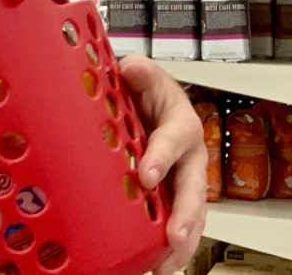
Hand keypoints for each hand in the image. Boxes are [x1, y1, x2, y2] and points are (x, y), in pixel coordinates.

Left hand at [120, 55, 208, 274]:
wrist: (147, 102)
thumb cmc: (146, 92)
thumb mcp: (144, 76)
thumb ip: (140, 73)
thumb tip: (133, 68)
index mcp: (180, 125)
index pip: (172, 140)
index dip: (161, 157)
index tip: (147, 175)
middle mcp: (188, 157)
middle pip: (192, 189)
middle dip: (184, 215)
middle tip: (172, 237)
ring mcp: (181, 180)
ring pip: (190, 213)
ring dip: (181, 240)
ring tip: (167, 264)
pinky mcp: (170, 195)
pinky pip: (175, 221)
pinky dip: (169, 246)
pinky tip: (157, 264)